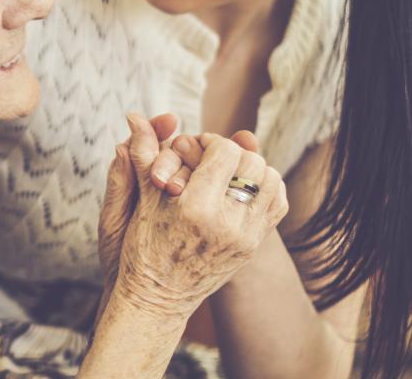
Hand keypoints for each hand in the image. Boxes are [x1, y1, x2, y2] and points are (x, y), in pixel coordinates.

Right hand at [110, 113, 289, 318]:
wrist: (157, 297)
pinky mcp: (254, 247)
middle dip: (231, 153)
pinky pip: (277, 204)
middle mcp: (227, 225)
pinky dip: (264, 189)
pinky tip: (240, 189)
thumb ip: (143, 154)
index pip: (225, 152)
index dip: (209, 141)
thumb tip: (134, 114)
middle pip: (253, 163)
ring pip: (271, 180)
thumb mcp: (139, 199)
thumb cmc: (141, 247)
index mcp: (195, 209)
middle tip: (210, 159)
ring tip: (226, 173)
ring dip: (251, 169)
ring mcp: (246, 239)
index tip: (193, 148)